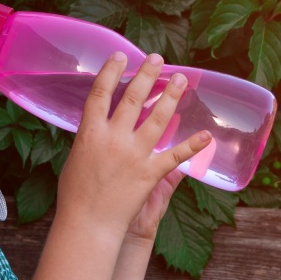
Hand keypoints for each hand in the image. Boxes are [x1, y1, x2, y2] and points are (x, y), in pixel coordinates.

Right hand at [56, 52, 212, 237]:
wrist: (88, 223)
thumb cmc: (75, 195)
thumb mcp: (76, 159)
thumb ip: (90, 140)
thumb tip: (97, 128)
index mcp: (90, 133)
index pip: (100, 94)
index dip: (111, 72)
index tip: (121, 56)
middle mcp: (113, 139)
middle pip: (133, 99)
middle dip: (147, 75)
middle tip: (157, 58)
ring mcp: (134, 155)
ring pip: (158, 119)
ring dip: (171, 97)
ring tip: (180, 79)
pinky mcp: (150, 174)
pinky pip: (175, 156)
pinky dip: (192, 146)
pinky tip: (205, 135)